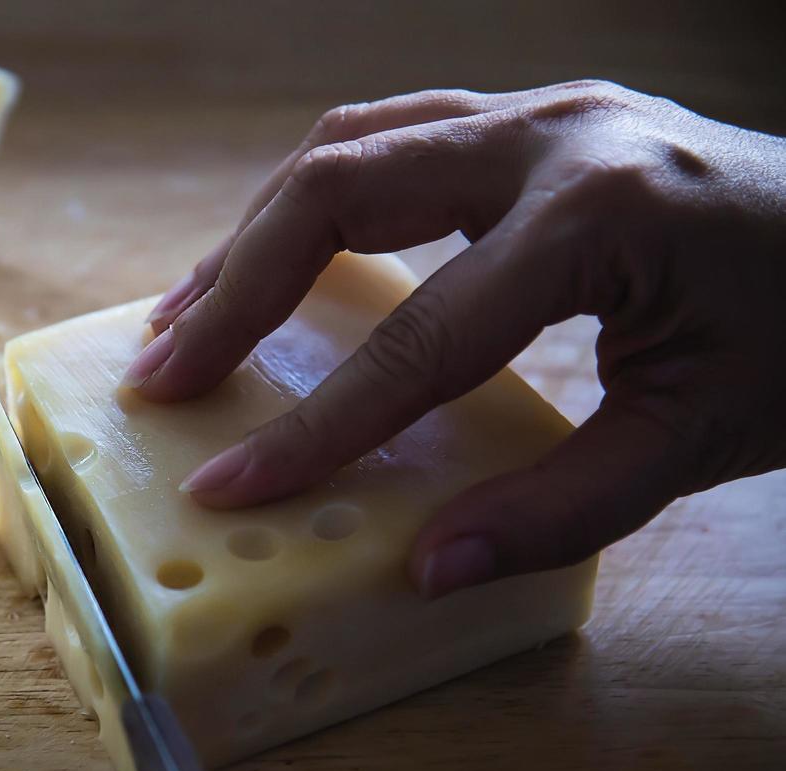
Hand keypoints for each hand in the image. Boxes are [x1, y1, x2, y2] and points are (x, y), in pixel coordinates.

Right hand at [123, 81, 785, 597]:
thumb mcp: (702, 438)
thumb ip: (559, 511)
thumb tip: (424, 567)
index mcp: (597, 215)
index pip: (417, 335)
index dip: (315, 423)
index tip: (226, 483)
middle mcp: (551, 134)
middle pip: (337, 189)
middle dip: (233, 291)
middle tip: (160, 374)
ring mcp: (541, 110)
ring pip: (349, 146)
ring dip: (255, 235)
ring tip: (187, 317)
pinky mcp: (536, 119)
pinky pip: (389, 138)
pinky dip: (312, 202)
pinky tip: (277, 258)